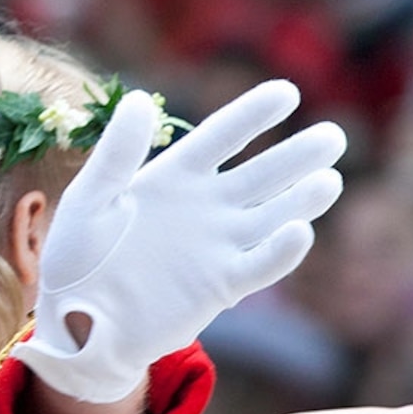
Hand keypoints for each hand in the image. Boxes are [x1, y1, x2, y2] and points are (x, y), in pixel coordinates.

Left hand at [14, 79, 346, 406]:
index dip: (255, 114)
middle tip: (334, 136)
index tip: (287, 93)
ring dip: (302, 199)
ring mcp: (218, 246)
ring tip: (329, 179)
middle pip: (262, 174)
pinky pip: (259, 265)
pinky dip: (280, 252)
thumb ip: (117, 153)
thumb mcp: (90, 199)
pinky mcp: (220, 285)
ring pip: (272, 216)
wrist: (77, 321)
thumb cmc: (77, 255)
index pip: (224, 136)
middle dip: (298, 155)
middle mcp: (206, 206)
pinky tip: (299, 232)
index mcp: (175, 176)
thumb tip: (141, 101)